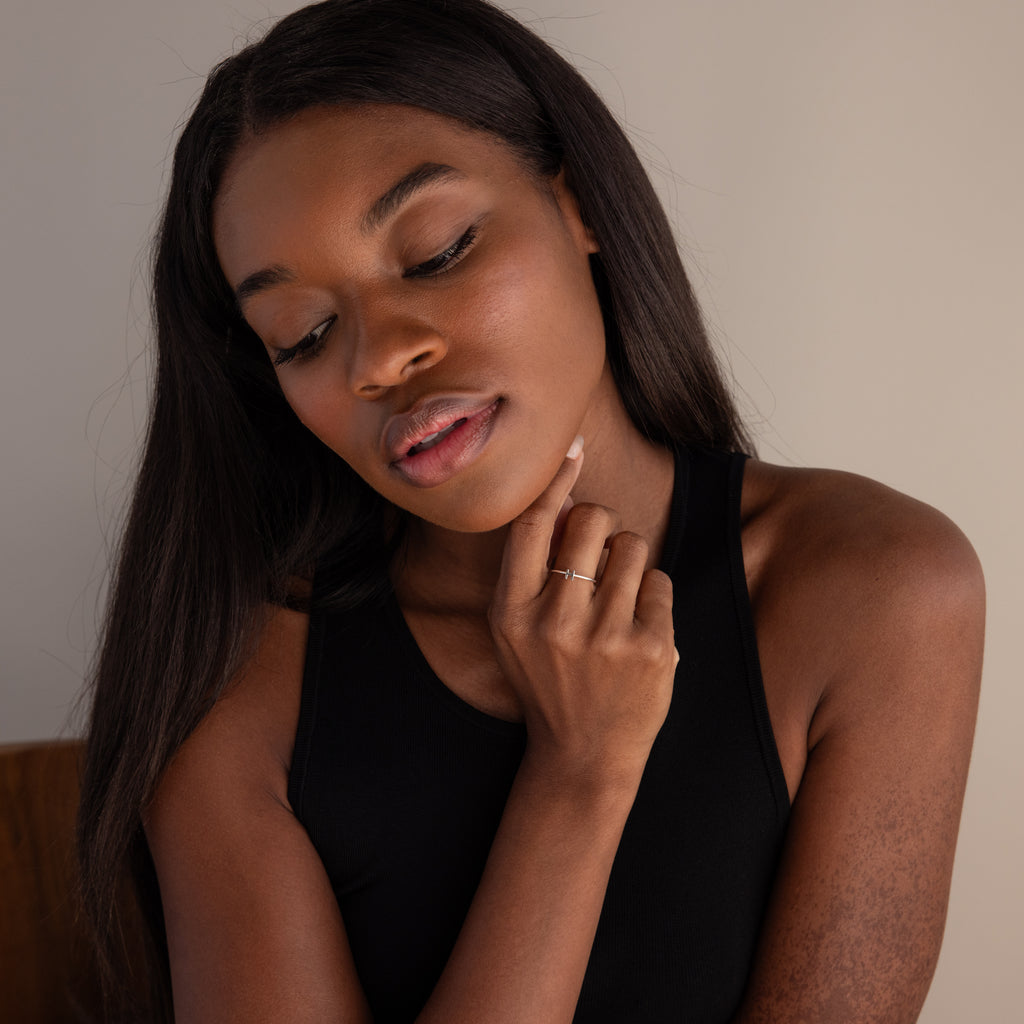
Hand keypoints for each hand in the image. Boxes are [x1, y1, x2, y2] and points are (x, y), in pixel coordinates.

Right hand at [488, 439, 677, 785]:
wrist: (583, 757)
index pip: (533, 525)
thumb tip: (564, 493)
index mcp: (512, 612)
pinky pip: (660, 581)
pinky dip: (652, 596)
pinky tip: (637, 629)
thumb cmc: (548, 680)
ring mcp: (605, 636)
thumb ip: (531, 567)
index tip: (573, 450)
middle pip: (591, 519)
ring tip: (617, 601)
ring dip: (630, 562)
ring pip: (633, 545)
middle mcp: (555, 620)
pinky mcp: (651, 649)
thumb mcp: (516, 629)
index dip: (555, 481)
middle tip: (598, 556)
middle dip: (601, 524)